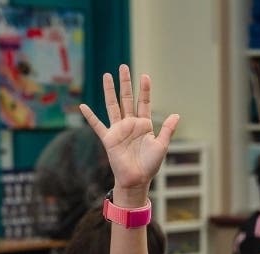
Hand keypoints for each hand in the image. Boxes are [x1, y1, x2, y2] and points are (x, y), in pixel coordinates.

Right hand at [79, 65, 178, 195]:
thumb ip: (167, 130)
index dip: (144, 90)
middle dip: (125, 83)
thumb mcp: (162, 146)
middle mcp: (130, 124)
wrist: (137, 180)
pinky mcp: (109, 139)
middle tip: (123, 66)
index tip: (145, 76)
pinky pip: (97, 125)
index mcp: (144, 124)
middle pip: (127, 99)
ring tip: (106, 76)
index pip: (144, 102)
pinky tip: (83, 106)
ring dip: (109, 91)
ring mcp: (118, 130)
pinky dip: (90, 116)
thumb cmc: (150, 165)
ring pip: (113, 106)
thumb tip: (176, 115)